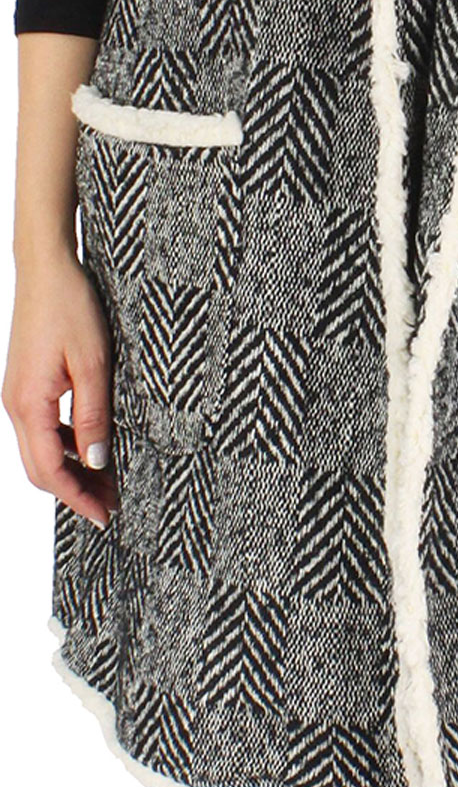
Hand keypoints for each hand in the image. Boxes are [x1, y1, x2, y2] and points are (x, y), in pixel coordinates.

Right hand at [4, 248, 116, 530]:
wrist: (46, 270)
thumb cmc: (71, 307)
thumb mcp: (94, 363)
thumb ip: (95, 415)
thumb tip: (98, 461)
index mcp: (28, 405)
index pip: (49, 471)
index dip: (77, 498)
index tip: (106, 516)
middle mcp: (16, 406)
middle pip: (40, 468)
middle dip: (75, 491)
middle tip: (112, 504)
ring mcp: (17, 396)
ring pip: (39, 450)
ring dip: (71, 469)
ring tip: (109, 479)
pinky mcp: (26, 385)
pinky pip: (41, 428)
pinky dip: (65, 445)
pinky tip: (92, 444)